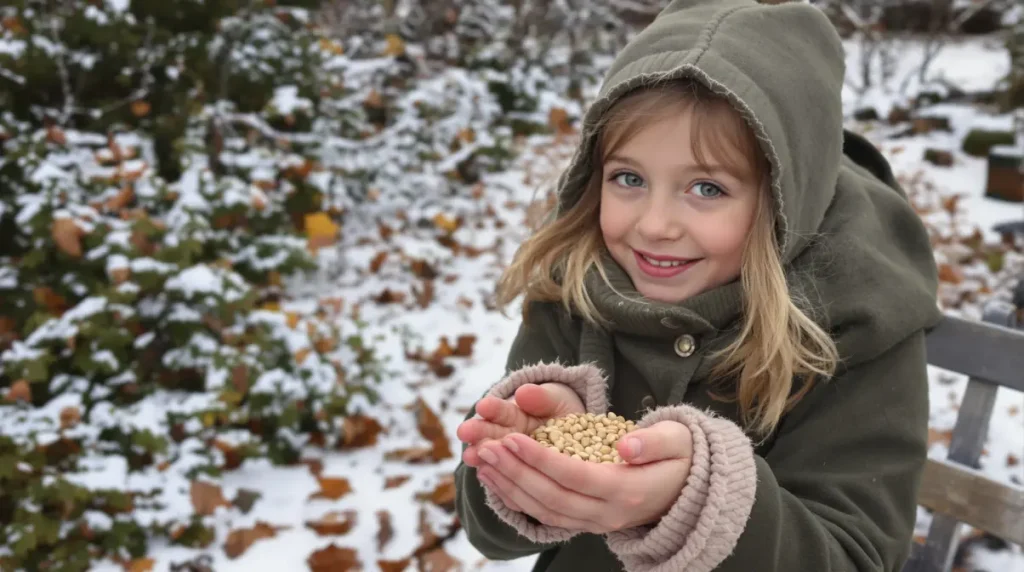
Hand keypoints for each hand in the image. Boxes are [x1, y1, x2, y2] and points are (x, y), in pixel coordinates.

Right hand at [457, 383, 584, 468]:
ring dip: (481, 456)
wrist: (578, 439)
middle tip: (464, 432)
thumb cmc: (562, 414)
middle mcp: (507, 437)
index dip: (492, 409)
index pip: (500, 411)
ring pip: (494, 458)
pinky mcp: (518, 480)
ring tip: (470, 456)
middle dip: (478, 432)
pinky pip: (506, 482)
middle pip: (490, 435)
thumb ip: (541, 398)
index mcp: (514, 415)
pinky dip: (498, 480)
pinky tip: (486, 476)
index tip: (483, 406)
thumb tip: (523, 393)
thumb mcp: (556, 401)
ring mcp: (511, 460)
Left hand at [474, 420, 692, 533]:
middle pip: (553, 497)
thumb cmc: (682, 456)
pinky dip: (518, 499)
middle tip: (487, 447)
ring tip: (483, 461)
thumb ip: (654, 442)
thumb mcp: (678, 440)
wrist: (688, 488)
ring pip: (545, 511)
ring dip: (511, 487)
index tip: (513, 437)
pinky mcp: (587, 522)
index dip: (542, 460)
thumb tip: (627, 446)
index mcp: (630, 491)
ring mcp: (597, 523)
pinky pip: (546, 516)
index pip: (576, 477)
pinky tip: (496, 479)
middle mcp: (610, 514)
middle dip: (516, 472)